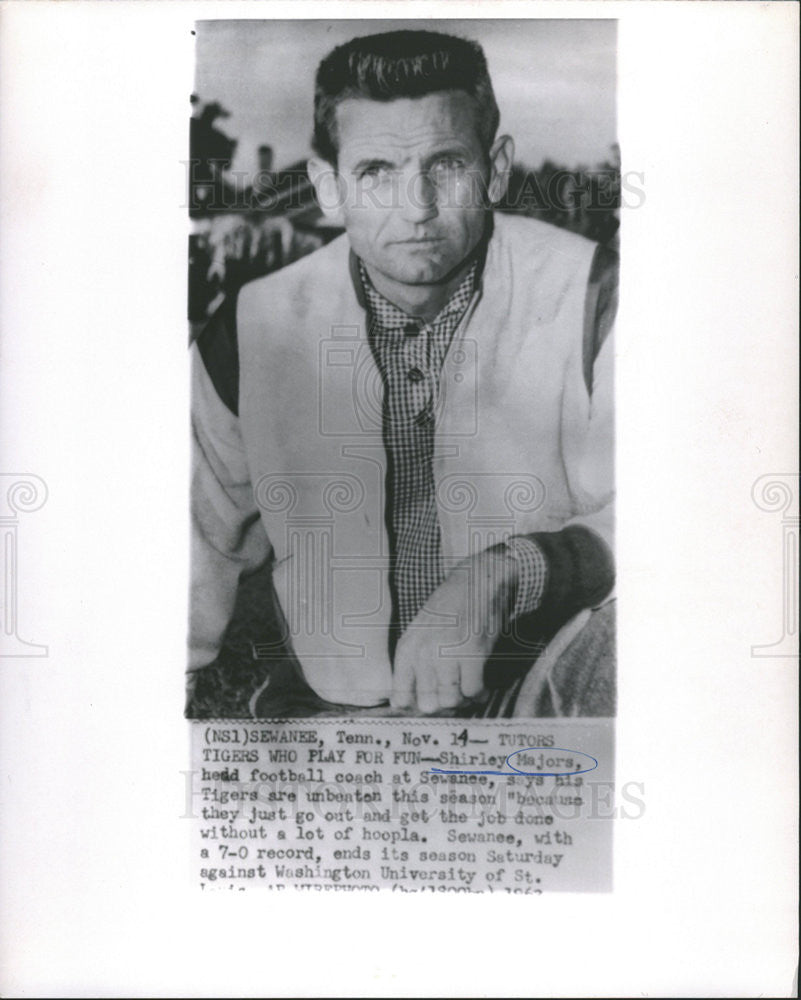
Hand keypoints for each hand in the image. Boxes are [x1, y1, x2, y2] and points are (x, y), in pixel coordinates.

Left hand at [390, 546, 517, 713]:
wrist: (478, 580)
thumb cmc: (451, 606)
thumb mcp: (422, 630)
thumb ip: (417, 662)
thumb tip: (414, 702)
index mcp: (408, 647)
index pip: (400, 697)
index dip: (414, 708)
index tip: (428, 705)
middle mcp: (424, 652)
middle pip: (428, 704)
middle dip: (443, 705)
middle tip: (454, 696)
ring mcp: (448, 653)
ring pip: (451, 700)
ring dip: (463, 699)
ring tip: (468, 688)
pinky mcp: (473, 653)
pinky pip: (473, 691)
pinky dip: (480, 693)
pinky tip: (482, 685)